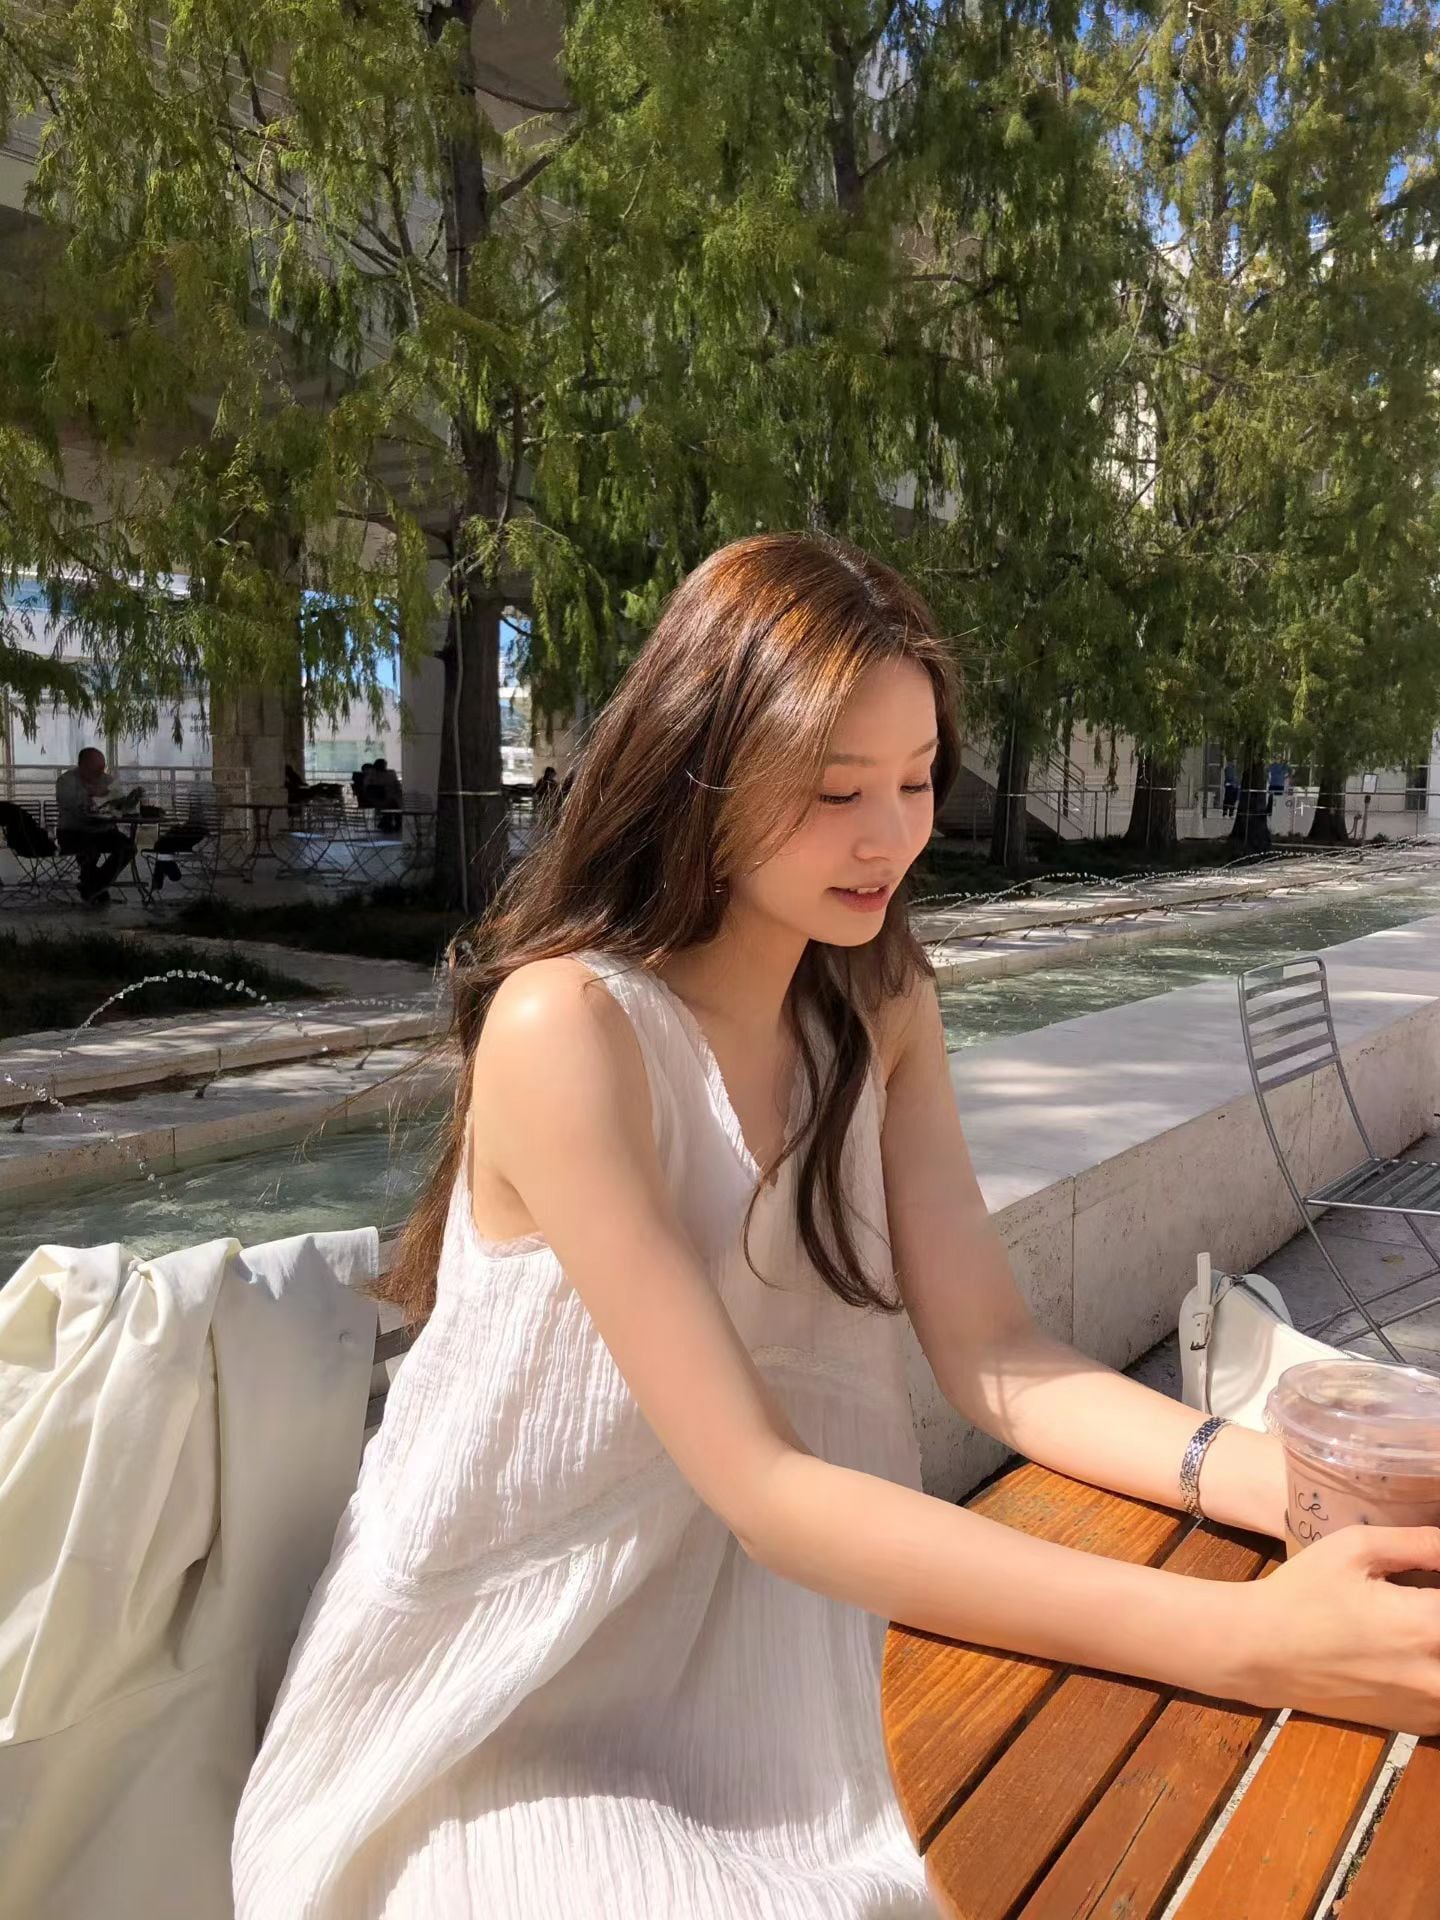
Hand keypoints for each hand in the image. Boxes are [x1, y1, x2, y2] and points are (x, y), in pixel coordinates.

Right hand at [1240, 1526, 1439, 1733]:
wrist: (1260, 1651)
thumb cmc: (1302, 1593)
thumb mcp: (1353, 1547)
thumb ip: (1418, 1542)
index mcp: (1425, 1625)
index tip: (1429, 1579)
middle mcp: (1437, 1675)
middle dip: (1436, 1612)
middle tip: (1420, 1599)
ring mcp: (1428, 1707)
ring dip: (1438, 1646)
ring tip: (1413, 1623)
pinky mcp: (1416, 1724)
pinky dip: (1434, 1673)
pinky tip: (1408, 1653)